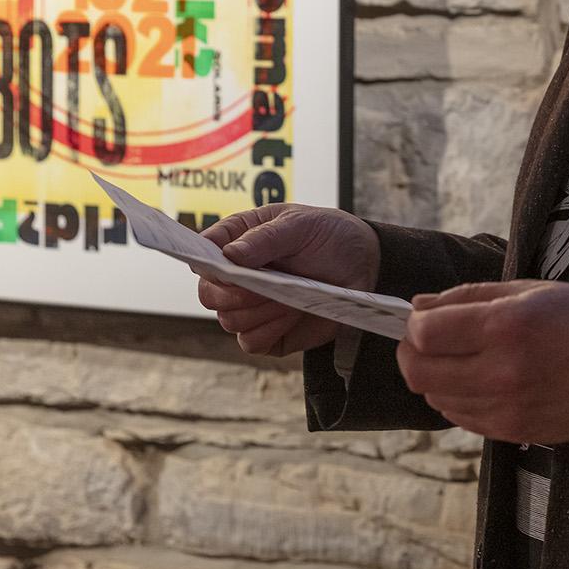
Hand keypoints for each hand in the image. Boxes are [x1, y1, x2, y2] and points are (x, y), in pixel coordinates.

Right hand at [196, 203, 381, 357]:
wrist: (365, 268)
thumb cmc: (330, 237)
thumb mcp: (301, 225)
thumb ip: (265, 238)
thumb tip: (229, 255)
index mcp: (239, 239)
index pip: (203, 252)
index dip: (206, 261)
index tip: (225, 266)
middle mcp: (238, 275)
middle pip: (208, 294)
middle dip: (235, 293)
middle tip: (266, 284)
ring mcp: (251, 306)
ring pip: (229, 321)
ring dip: (260, 311)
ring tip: (289, 295)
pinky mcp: (268, 333)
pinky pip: (251, 343)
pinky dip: (270, 331)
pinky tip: (292, 313)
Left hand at [396, 279, 568, 444]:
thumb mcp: (528, 290)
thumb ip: (468, 296)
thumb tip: (419, 305)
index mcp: (505, 327)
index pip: (425, 333)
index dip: (414, 324)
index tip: (422, 318)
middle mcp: (501, 372)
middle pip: (420, 372)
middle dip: (412, 353)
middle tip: (426, 341)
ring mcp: (505, 408)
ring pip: (435, 399)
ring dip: (435, 377)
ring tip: (458, 360)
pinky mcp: (512, 431)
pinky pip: (460, 418)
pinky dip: (457, 399)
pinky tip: (477, 381)